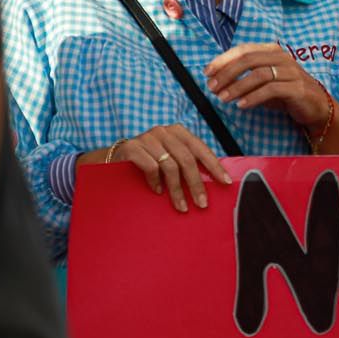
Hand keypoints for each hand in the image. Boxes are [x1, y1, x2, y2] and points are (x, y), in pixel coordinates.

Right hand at [79, 123, 229, 212]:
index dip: (214, 166)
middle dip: (196, 184)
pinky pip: (151, 167)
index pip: (200, 148)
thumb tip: (214, 182)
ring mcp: (147, 138)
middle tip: (202, 203)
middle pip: (186, 159)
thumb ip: (188, 164)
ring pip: (170, 165)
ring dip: (177, 190)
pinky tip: (157, 192)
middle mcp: (163, 131)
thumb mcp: (170, 159)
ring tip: (181, 206)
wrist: (113, 159)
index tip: (225, 182)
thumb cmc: (149, 161)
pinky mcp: (131, 147)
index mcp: (178, 132)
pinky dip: (156, 182)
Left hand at [204, 42, 338, 137]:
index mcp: (273, 51)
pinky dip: (253, 97)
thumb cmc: (286, 93)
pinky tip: (242, 105)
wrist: (316, 107)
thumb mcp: (265, 81)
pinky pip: (271, 90)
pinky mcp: (297, 88)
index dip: (223, 59)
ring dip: (237, 87)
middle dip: (227, 73)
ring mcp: (291, 72)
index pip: (243, 50)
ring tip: (223, 98)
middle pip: (249, 60)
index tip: (207, 72)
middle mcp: (282, 57)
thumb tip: (217, 79)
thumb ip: (245, 77)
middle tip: (212, 87)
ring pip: (258, 74)